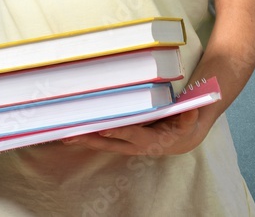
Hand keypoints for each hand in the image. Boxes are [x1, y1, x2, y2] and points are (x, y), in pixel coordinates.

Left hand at [60, 108, 210, 156]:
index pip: (131, 134)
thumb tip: (191, 109)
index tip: (102, 126)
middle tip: (71, 133)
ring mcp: (126, 144)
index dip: (117, 130)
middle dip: (90, 138)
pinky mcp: (120, 141)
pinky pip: (101, 140)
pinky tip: (70, 134)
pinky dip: (86, 137)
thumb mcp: (189, 121)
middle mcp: (135, 145)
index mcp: (151, 139)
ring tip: (64, 135)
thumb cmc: (183, 127)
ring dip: (84, 139)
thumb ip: (188, 116)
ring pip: (102, 142)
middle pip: (109, 142)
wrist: (181, 141)